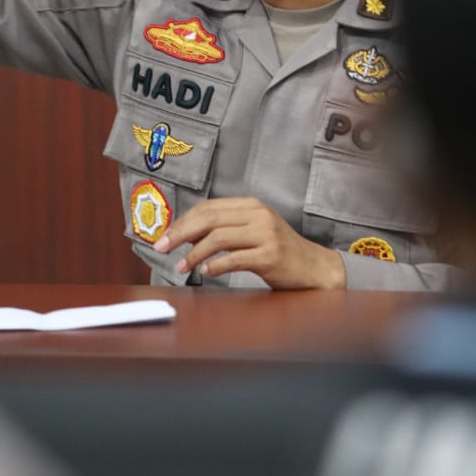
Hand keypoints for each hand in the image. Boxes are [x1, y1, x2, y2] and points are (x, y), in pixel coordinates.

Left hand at [153, 196, 346, 289]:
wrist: (314, 267)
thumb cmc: (279, 251)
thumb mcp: (254, 230)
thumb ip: (226, 228)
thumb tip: (186, 235)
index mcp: (251, 205)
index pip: (208, 207)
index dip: (183, 221)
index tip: (164, 235)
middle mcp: (258, 215)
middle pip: (210, 219)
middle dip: (180, 233)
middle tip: (162, 247)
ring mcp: (266, 234)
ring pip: (219, 238)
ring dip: (194, 253)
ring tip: (181, 266)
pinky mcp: (271, 255)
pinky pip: (235, 258)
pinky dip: (216, 265)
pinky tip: (205, 271)